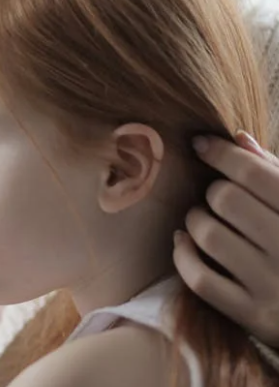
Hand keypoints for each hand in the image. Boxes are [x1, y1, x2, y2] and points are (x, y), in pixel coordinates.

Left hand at [174, 131, 278, 347]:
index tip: (200, 144)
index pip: (255, 172)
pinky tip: (184, 242)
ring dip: (195, 219)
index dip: (221, 153)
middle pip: (227, 199)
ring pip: (210, 235)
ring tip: (201, 218)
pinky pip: (200, 279)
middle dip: (212, 190)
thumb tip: (238, 138)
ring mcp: (274, 285)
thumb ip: (275, 174)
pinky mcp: (254, 315)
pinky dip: (183, 255)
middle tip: (214, 195)